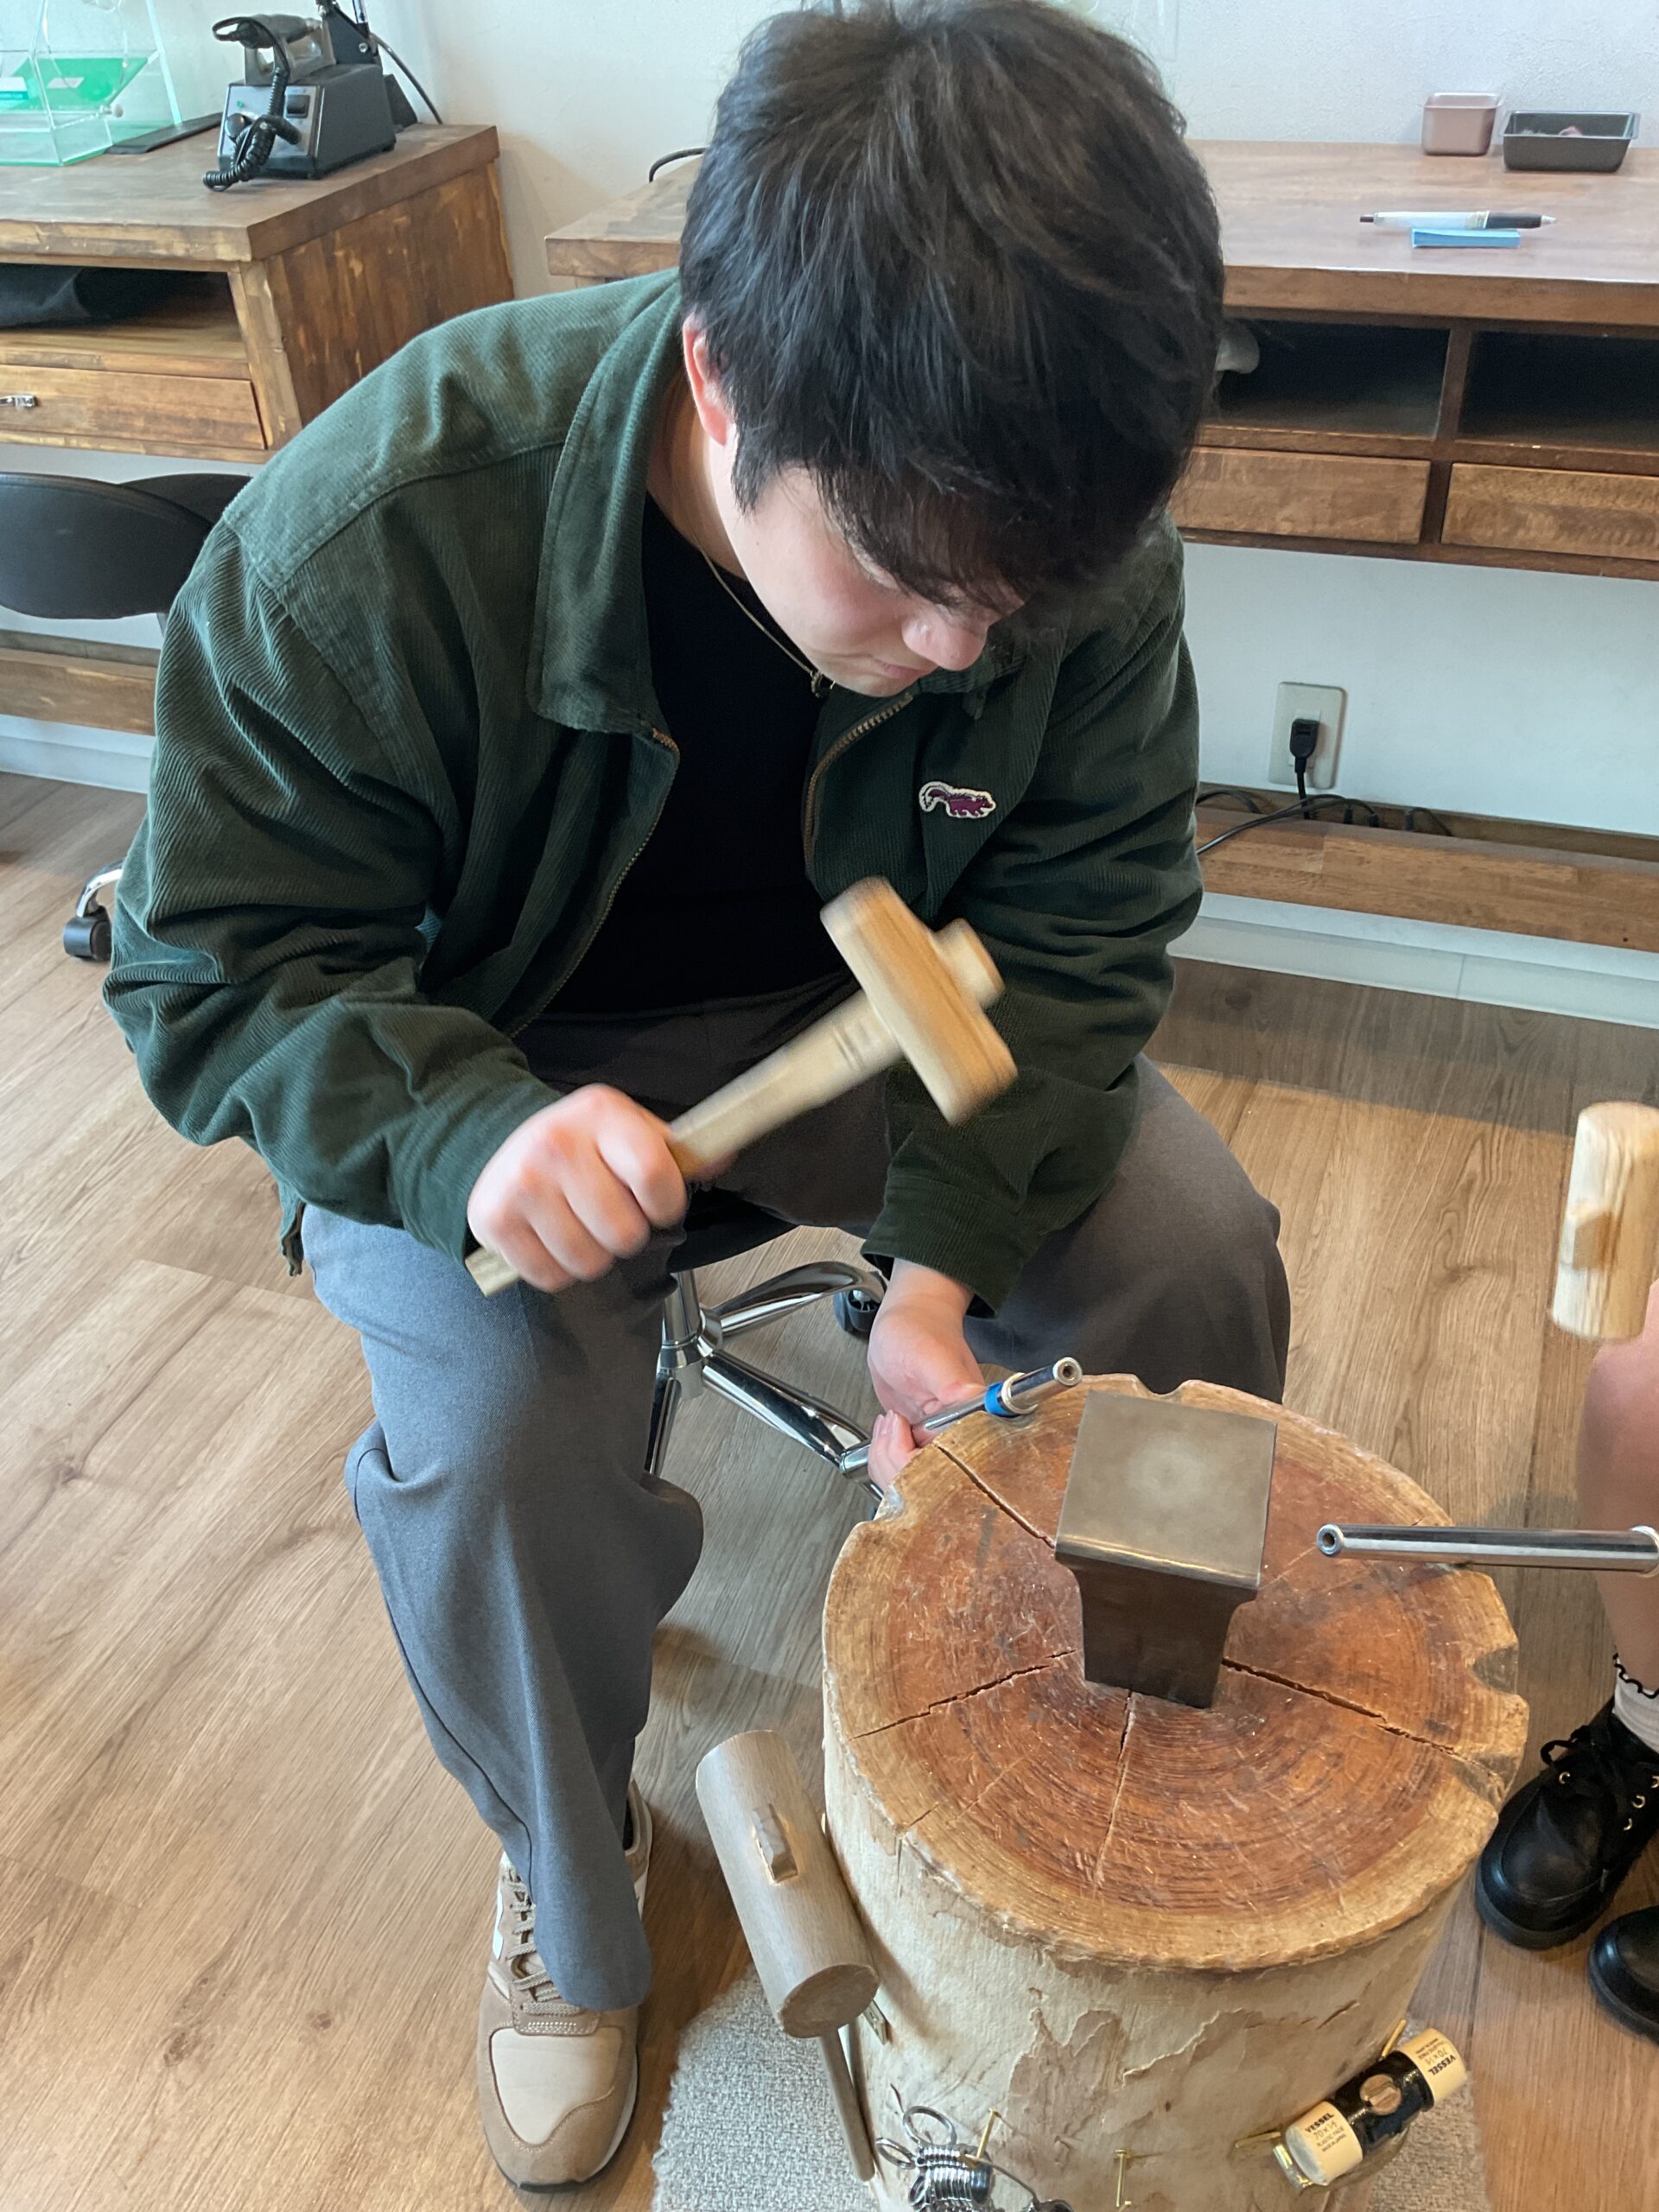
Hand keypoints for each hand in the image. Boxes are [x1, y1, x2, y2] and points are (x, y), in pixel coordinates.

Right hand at [467, 1085, 686, 1292]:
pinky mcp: (494, 1218)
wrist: (507, 1144)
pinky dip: (558, 1269)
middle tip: (611, 1214)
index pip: (653, 1174)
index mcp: (602, 1114)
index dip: (666, 1205)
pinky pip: (549, 1276)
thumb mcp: (633, 1130)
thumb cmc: (583, 1144)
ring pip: (588, 1262)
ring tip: (582, 1226)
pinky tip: (553, 1238)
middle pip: (624, 1232)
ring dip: (594, 1256)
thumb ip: (680, 1150)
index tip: (657, 1205)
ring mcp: (522, 1182)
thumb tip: (721, 1158)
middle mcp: (557, 1143)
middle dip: (627, 1234)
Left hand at [865, 1261, 982, 1492]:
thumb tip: (976, 1402)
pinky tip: (886, 1432)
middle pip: (934, 1481)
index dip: (926, 1464)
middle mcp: (963, 1433)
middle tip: (892, 1425)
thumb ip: (953, 1383)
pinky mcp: (924, 1442)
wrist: (904, 1323)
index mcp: (975, 1417)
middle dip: (901, 1461)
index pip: (959, 1465)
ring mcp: (941, 1440)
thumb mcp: (931, 1357)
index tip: (909, 1439)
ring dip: (890, 1457)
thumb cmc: (919, 1330)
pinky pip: (904, 1467)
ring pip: (915, 1479)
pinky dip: (887, 1454)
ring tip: (889, 1423)